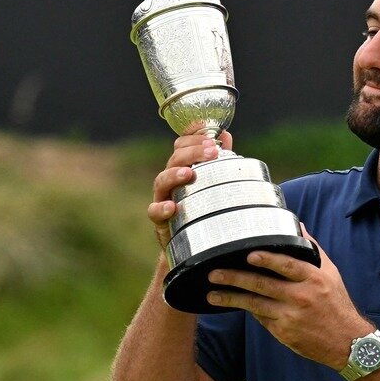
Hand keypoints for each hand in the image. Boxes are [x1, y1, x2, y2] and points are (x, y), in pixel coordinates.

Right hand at [148, 126, 231, 250]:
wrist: (190, 245)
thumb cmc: (200, 208)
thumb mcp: (209, 183)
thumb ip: (216, 159)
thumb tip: (225, 135)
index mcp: (182, 168)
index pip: (181, 145)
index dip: (193, 138)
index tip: (211, 138)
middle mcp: (170, 180)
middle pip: (174, 159)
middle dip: (192, 152)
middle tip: (212, 151)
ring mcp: (162, 198)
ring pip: (161, 181)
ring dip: (174, 175)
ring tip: (188, 173)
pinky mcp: (159, 220)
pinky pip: (154, 211)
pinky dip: (161, 208)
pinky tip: (171, 207)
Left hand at [206, 226, 373, 369]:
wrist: (347, 342)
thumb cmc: (336, 303)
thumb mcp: (330, 273)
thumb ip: (312, 250)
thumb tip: (298, 226)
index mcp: (313, 279)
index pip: (286, 266)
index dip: (267, 260)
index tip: (248, 255)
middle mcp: (301, 297)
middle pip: (262, 285)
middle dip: (235, 279)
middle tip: (214, 273)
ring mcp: (290, 317)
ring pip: (255, 305)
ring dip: (231, 299)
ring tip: (212, 295)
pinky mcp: (283, 333)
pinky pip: (261, 318)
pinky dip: (248, 310)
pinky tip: (234, 304)